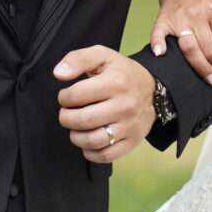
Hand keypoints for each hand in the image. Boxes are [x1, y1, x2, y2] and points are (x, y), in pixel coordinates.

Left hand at [52, 46, 156, 160]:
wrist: (152, 90)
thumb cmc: (122, 73)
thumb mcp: (102, 56)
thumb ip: (78, 59)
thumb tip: (59, 74)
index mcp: (116, 82)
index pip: (76, 95)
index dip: (64, 97)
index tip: (66, 97)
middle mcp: (125, 105)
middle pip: (82, 120)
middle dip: (66, 118)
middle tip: (67, 113)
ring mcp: (129, 126)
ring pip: (92, 141)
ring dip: (76, 136)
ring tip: (76, 127)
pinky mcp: (132, 141)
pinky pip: (105, 156)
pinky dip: (90, 152)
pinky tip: (88, 141)